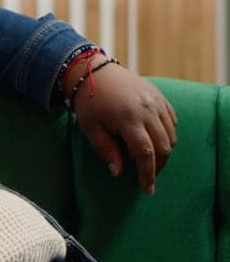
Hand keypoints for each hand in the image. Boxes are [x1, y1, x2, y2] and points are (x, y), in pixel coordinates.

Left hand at [66, 62, 176, 194]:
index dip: (148, 174)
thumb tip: (118, 173)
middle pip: (163, 147)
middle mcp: (148, 110)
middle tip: (147, 177)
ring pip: (171, 135)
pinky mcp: (161, 97)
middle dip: (157, 166)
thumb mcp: (90, 128)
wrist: (95, 73)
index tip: (147, 189)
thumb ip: (105, 150)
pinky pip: (172, 122)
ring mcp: (157, 102)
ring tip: (149, 160)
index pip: (145, 153)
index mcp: (128, 119)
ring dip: (163, 151)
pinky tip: (154, 141)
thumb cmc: (89, 103)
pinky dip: (167, 135)